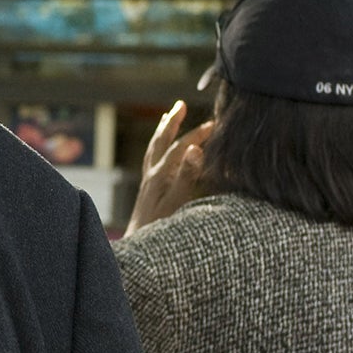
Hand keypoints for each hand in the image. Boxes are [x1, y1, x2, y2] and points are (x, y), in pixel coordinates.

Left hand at [124, 100, 211, 233]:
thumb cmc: (159, 228)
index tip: (215, 124)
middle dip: (172, 122)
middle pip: (161, 142)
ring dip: (163, 132)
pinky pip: (152, 161)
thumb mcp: (177, 203)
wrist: (137, 247)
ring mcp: (148, 182)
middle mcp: (151, 175)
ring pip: (154, 150)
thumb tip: (195, 149)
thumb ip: (186, 176)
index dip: (198, 134)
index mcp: (160, 176)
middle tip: (180, 104)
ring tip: (168, 116)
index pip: (181, 147)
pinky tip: (163, 149)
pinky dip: (159, 148)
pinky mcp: (147, 190)